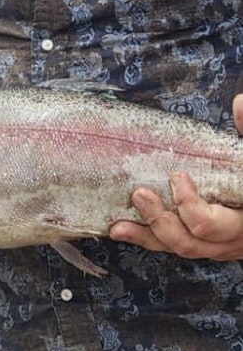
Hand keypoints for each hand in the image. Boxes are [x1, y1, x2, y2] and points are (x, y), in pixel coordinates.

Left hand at [109, 94, 242, 259]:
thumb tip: (239, 102)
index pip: (210, 222)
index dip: (189, 204)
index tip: (177, 176)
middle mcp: (233, 237)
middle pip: (192, 239)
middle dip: (161, 219)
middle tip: (140, 194)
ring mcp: (217, 244)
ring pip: (180, 247)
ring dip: (148, 234)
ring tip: (119, 224)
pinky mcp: (203, 243)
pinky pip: (172, 246)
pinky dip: (146, 239)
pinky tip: (120, 230)